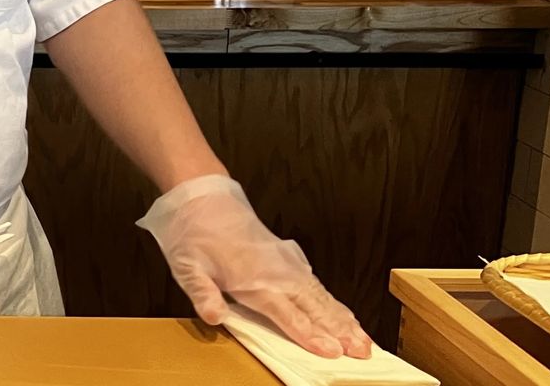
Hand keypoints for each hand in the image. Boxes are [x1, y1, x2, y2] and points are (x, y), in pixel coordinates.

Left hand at [137, 175, 372, 359]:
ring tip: (363, 339)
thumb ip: (203, 294)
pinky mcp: (286, 257)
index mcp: (253, 277)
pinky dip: (333, 302)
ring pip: (320, 295)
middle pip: (314, 306)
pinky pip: (316, 284)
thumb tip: (214, 317)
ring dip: (343, 318)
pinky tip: (343, 314)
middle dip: (340, 330)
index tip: (333, 352)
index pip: (288, 313)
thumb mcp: (186, 266)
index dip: (311, 335)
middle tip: (363, 351)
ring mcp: (284, 262)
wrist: (200, 197)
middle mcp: (276, 271)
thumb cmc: (191, 232)